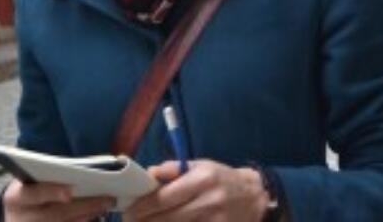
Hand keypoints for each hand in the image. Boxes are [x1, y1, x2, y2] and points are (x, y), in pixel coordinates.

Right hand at [2, 179, 114, 220]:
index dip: (52, 192)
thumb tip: (88, 170)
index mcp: (15, 197)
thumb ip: (54, 175)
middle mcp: (18, 220)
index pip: (34, 194)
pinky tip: (95, 217)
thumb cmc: (33, 187)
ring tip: (105, 206)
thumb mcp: (35, 179)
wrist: (18, 213)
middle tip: (107, 198)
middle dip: (83, 206)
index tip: (71, 192)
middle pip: (54, 215)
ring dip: (86, 216)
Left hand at [123, 160, 268, 221]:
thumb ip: (174, 169)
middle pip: (167, 218)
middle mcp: (208, 201)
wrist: (255, 197)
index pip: (165, 197)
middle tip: (129, 220)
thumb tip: (149, 173)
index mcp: (202, 179)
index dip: (143, 206)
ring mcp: (213, 221)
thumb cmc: (222, 178)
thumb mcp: (201, 165)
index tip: (128, 210)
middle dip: (144, 221)